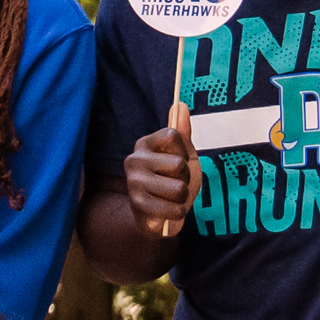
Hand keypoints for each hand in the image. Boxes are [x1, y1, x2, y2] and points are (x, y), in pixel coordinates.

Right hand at [125, 102, 196, 235]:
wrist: (158, 215)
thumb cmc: (171, 181)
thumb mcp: (181, 155)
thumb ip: (182, 132)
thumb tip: (181, 104)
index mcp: (144, 144)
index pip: (172, 134)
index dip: (184, 150)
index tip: (181, 160)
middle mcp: (134, 160)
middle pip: (178, 164)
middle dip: (185, 178)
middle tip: (175, 183)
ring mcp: (134, 183)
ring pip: (178, 188)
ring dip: (183, 197)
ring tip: (172, 198)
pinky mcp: (139, 205)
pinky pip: (174, 208)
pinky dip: (178, 212)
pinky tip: (169, 210)